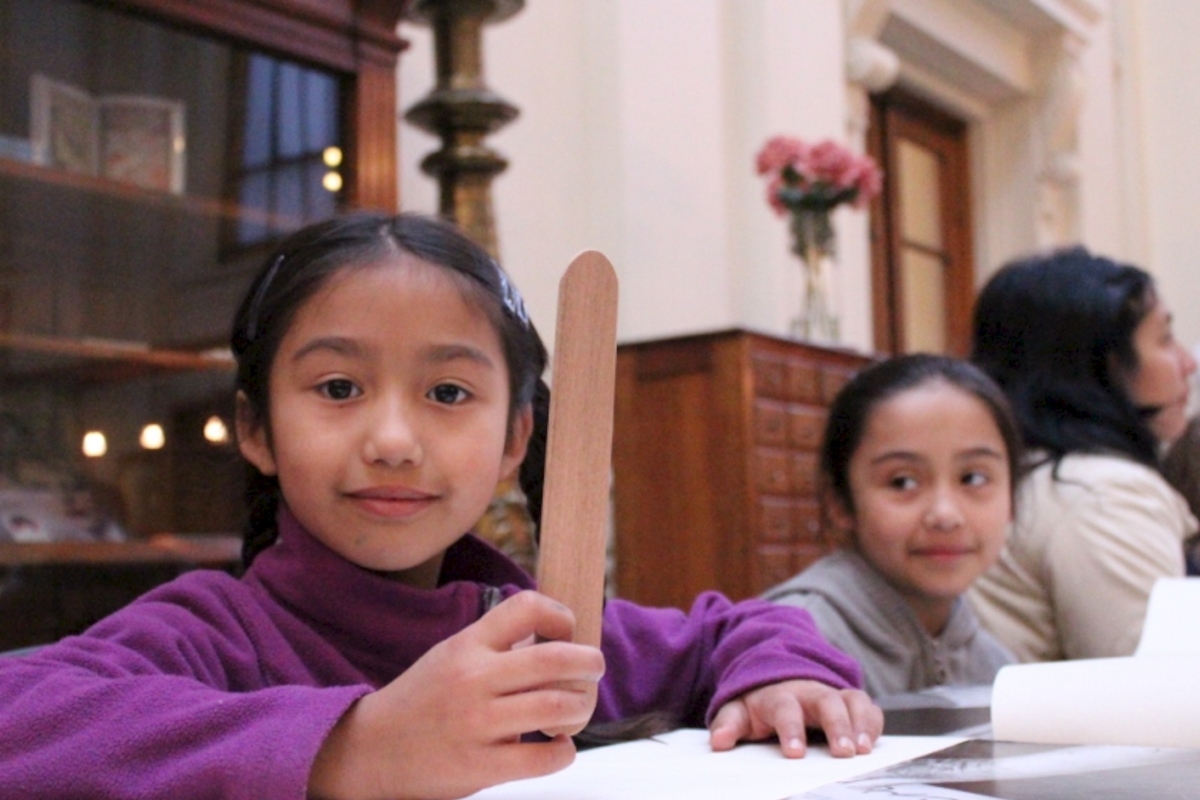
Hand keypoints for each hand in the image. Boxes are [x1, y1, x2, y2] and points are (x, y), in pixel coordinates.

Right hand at [308, 591, 604, 799]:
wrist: (371, 749)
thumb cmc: (423, 699)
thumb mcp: (452, 654)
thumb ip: (498, 644)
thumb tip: (559, 637)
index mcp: (467, 645)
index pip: (527, 608)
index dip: (562, 616)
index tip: (568, 633)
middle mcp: (473, 679)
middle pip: (557, 658)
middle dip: (591, 663)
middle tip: (594, 670)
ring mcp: (477, 724)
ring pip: (558, 706)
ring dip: (581, 708)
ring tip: (575, 712)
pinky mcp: (480, 767)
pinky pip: (545, 758)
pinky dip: (564, 752)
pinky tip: (557, 747)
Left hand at [707, 680, 882, 758]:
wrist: (777, 676)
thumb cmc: (759, 704)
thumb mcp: (739, 711)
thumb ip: (729, 724)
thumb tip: (718, 742)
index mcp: (779, 696)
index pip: (785, 709)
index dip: (791, 729)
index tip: (794, 753)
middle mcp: (809, 691)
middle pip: (826, 702)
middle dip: (836, 725)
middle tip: (844, 752)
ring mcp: (832, 694)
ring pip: (852, 701)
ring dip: (860, 723)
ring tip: (863, 749)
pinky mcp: (850, 701)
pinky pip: (867, 706)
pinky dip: (873, 722)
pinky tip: (873, 744)